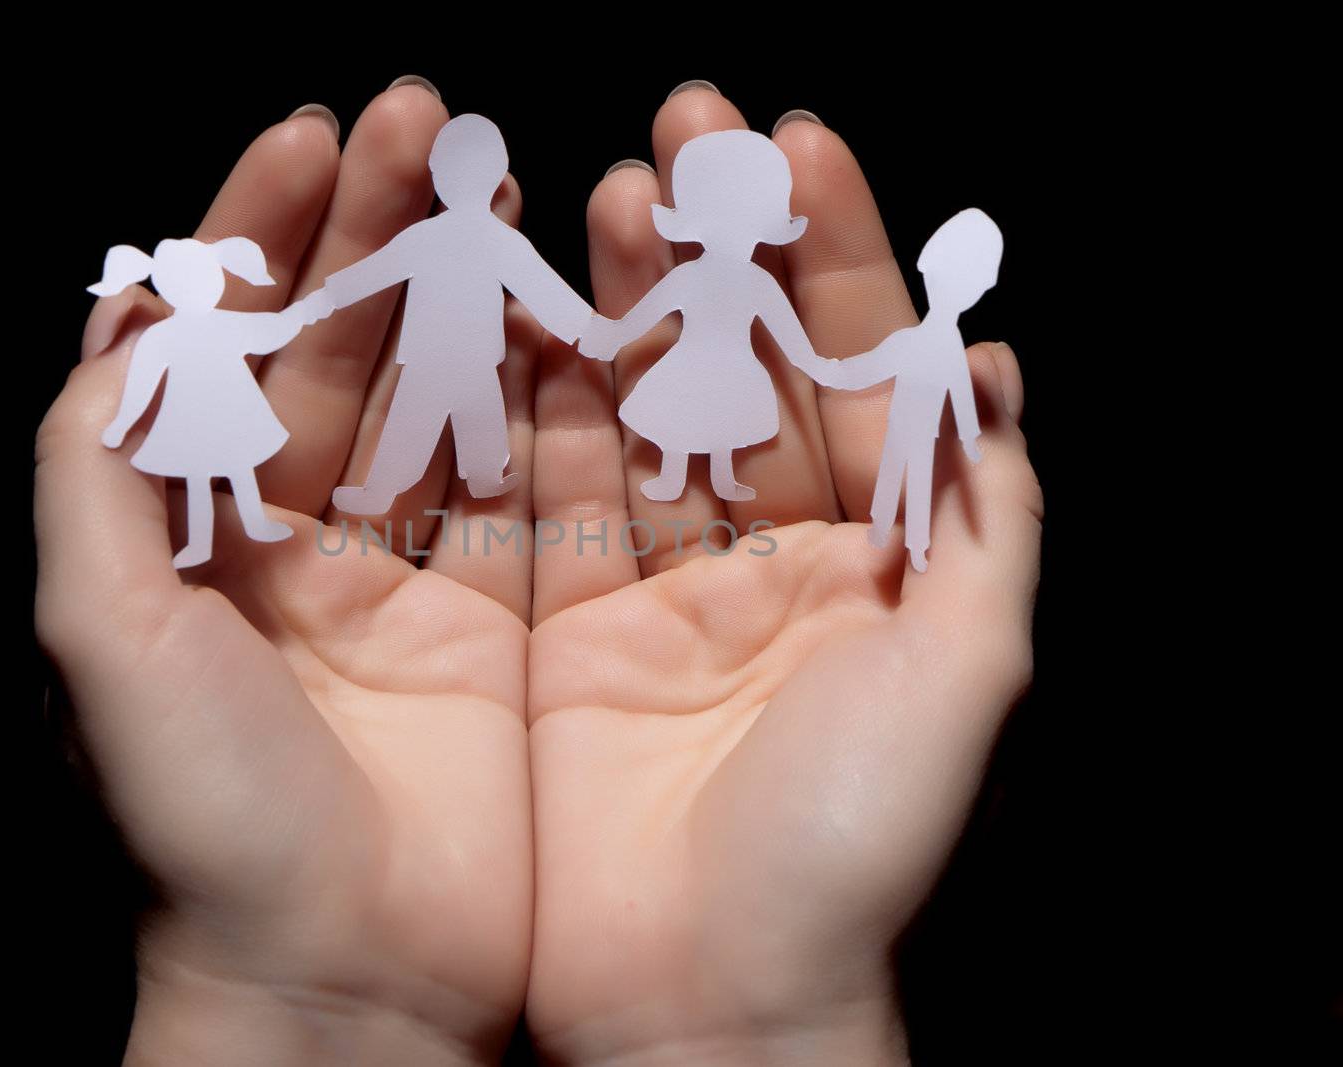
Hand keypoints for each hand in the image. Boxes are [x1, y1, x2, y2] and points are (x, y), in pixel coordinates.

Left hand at [38, 83, 539, 1064]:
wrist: (342, 986)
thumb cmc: (206, 823)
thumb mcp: (101, 633)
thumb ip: (95, 469)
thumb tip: (123, 316)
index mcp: (200, 532)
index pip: (231, 342)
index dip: (264, 231)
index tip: (313, 136)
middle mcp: (304, 543)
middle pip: (346, 347)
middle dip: (381, 229)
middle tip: (429, 122)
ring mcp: (414, 578)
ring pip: (448, 399)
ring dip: (477, 293)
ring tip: (514, 190)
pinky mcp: (509, 626)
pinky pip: (535, 486)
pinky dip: (557, 400)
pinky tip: (579, 317)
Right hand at [524, 88, 1042, 1063]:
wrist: (703, 998)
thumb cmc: (846, 847)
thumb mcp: (963, 677)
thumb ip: (986, 526)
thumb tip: (991, 370)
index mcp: (867, 563)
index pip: (856, 375)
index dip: (831, 259)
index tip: (797, 146)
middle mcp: (762, 561)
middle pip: (738, 372)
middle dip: (718, 250)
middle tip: (684, 133)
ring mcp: (651, 587)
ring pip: (635, 414)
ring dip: (620, 304)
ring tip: (604, 195)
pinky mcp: (555, 627)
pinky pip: (543, 493)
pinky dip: (530, 402)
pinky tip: (519, 311)